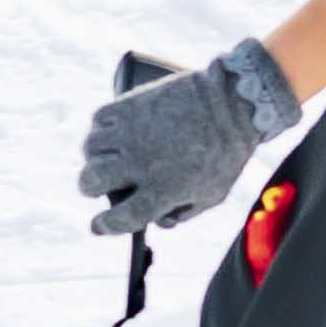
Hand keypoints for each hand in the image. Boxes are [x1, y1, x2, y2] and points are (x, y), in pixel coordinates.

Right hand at [80, 36, 299, 237]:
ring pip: (90, 149)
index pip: (118, 219)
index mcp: (162, 190)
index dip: (103, 226)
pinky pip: (99, 118)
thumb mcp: (213, 194)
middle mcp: (140, 162)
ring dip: (94, 156)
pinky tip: (115, 130)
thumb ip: (182, 212)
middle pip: (90, 182)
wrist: (235, 101)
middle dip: (90, 188)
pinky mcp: (130, 104)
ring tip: (108, 155)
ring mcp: (132, 132)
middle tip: (98, 185)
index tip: (98, 225)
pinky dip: (102, 126)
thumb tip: (156, 221)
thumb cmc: (227, 152)